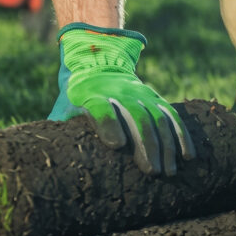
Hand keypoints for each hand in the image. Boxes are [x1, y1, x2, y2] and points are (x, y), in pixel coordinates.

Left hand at [48, 23, 195, 174]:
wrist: (97, 63)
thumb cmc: (77, 96)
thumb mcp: (64, 107)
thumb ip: (60, 126)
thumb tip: (47, 154)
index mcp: (92, 95)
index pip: (102, 109)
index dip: (109, 125)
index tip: (117, 145)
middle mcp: (120, 94)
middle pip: (137, 117)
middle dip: (146, 145)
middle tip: (151, 172)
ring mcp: (141, 95)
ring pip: (158, 119)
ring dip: (166, 146)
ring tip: (168, 172)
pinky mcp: (155, 99)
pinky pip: (172, 117)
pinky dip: (182, 135)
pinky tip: (188, 156)